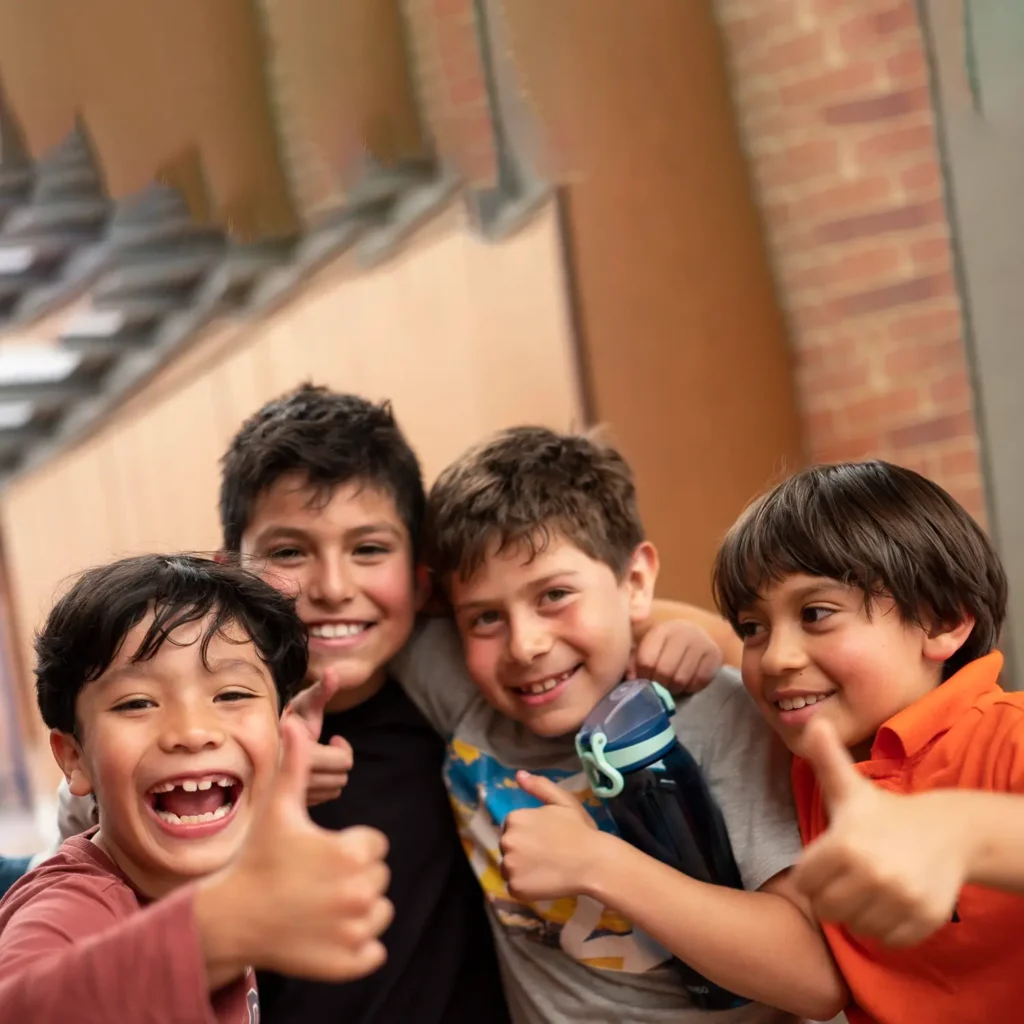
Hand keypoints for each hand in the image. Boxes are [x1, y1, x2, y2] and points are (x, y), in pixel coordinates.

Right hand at [196, 716, 392, 985]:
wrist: (231, 918)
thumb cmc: (258, 857)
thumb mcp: (278, 808)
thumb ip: (296, 763)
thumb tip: (295, 721)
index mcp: (351, 853)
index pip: (375, 845)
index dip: (348, 846)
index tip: (318, 853)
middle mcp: (360, 892)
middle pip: (378, 878)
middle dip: (353, 876)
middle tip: (313, 880)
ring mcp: (356, 932)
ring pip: (380, 912)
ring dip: (358, 909)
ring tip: (318, 904)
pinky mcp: (351, 963)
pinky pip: (374, 951)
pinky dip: (357, 946)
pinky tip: (324, 933)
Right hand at [285, 668, 354, 804]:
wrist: (252, 739)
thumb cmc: (284, 716)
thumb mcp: (303, 702)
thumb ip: (321, 690)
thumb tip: (333, 672)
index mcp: (300, 752)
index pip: (343, 761)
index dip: (343, 748)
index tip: (334, 738)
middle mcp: (294, 778)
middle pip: (340, 778)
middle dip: (339, 761)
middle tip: (328, 747)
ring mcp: (290, 794)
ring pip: (332, 791)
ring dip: (331, 775)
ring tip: (318, 759)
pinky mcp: (288, 803)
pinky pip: (320, 800)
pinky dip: (321, 787)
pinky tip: (309, 773)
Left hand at [500, 771, 602, 902]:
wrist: (593, 862)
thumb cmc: (580, 830)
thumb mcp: (562, 801)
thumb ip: (539, 786)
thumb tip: (518, 775)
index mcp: (515, 818)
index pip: (512, 828)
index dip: (529, 834)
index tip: (546, 839)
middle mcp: (506, 841)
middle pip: (509, 847)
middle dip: (523, 850)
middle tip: (547, 855)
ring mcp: (510, 866)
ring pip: (510, 868)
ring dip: (522, 869)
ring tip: (546, 869)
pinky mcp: (516, 888)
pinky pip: (514, 887)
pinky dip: (526, 887)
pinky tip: (544, 882)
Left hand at [629, 620, 722, 693]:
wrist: (696, 636)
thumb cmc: (666, 646)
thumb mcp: (648, 648)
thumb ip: (634, 661)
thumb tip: (631, 678)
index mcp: (661, 630)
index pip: (647, 660)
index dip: (643, 676)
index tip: (645, 680)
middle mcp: (682, 632)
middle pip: (664, 671)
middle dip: (659, 685)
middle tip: (659, 687)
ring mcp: (701, 642)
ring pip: (681, 679)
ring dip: (675, 688)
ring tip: (672, 685)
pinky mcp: (715, 654)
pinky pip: (699, 681)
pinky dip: (691, 687)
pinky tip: (687, 682)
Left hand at [792, 717, 965, 946]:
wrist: (947, 831)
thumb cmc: (883, 812)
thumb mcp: (850, 787)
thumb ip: (825, 759)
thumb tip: (812, 722)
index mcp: (845, 844)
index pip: (804, 883)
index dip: (812, 873)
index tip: (829, 860)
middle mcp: (872, 874)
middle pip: (827, 910)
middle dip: (833, 895)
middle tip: (849, 876)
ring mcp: (900, 899)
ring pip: (857, 927)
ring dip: (860, 912)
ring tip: (871, 887)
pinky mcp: (923, 920)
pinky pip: (889, 940)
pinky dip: (888, 926)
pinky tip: (892, 901)